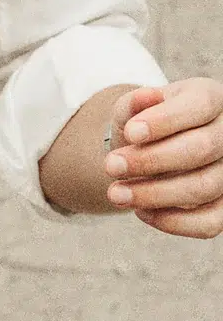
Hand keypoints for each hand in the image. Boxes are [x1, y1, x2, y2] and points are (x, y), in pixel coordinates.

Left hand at [105, 80, 222, 238]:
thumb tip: (145, 97)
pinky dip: (172, 222)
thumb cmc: (142, 123)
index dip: (165, 121)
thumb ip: (134, 103)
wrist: (146, 152)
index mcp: (210, 98)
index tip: (130, 133)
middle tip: (110, 166)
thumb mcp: (133, 108)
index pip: (199, 105)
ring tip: (115, 194)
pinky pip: (210, 223)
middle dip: (151, 160)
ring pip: (203, 187)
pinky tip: (141, 211)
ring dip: (154, 194)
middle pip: (201, 148)